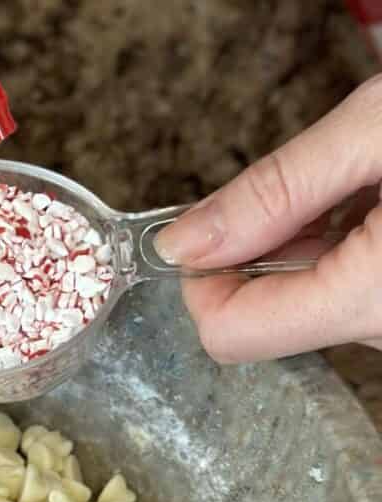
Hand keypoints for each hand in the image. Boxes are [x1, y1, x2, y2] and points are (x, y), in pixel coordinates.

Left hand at [155, 76, 381, 363]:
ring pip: (305, 304)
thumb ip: (276, 190)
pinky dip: (343, 251)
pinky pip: (345, 294)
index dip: (203, 277)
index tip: (215, 224)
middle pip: (263, 318)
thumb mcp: (380, 129)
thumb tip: (179, 242)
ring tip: (360, 186)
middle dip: (261, 252)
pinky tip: (376, 201)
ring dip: (306, 247)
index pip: (228, 332)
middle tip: (311, 186)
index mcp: (366, 299)